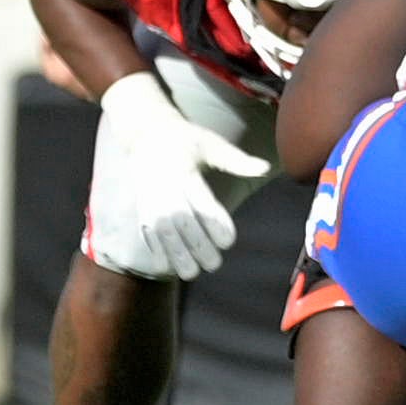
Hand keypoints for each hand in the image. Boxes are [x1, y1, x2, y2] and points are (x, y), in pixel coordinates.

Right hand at [84, 66, 264, 280]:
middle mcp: (165, 186)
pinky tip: (168, 266)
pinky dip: (155, 250)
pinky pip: (146, 231)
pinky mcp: (141, 206)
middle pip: (180, 221)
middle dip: (197, 245)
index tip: (228, 240)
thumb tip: (265, 167)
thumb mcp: (210, 143)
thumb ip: (236, 159)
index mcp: (184, 169)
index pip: (201, 202)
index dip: (214, 223)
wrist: (144, 132)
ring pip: (161, 231)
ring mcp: (150, 198)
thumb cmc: (184, 139)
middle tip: (214, 263)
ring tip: (192, 272)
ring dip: (175, 254)